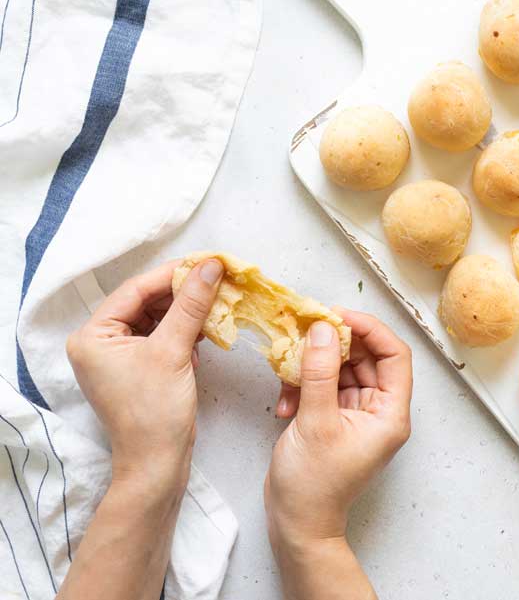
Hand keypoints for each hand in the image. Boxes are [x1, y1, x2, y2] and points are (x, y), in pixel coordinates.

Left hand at [66, 257, 223, 492]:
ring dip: (186, 312)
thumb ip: (191, 305)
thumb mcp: (173, 352)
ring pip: (157, 318)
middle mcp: (99, 342)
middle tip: (216, 278)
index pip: (136, 290)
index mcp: (92, 336)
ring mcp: (118, 356)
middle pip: (146, 302)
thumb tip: (210, 265)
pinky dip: (184, 332)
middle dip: (182, 293)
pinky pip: (161, 336)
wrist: (157, 468)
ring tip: (216, 302)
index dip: (172, 273)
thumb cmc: (155, 414)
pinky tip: (204, 331)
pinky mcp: (138, 368)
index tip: (206, 261)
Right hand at [265, 308, 412, 550]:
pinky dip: (302, 385)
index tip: (337, 315)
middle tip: (304, 330)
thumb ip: (319, 372)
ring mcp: (355, 413)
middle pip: (365, 356)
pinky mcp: (332, 416)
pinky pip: (323, 384)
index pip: (394, 355)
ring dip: (311, 365)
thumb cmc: (313, 485)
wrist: (296, 525)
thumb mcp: (316, 422)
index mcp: (389, 414)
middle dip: (333, 343)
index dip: (369, 329)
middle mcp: (377, 410)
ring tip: (288, 372)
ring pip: (340, 367)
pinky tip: (284, 402)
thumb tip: (323, 328)